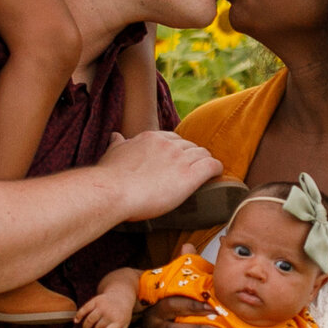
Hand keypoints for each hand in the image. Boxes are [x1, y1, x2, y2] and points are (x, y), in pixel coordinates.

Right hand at [74, 286, 134, 327]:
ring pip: (89, 321)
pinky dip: (78, 316)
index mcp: (119, 320)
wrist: (121, 296)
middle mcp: (110, 313)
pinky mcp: (96, 300)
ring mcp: (102, 306)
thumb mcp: (125, 326)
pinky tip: (76, 321)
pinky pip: (84, 309)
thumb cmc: (121, 314)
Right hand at [100, 130, 221, 222]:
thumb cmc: (110, 178)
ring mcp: (180, 159)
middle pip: (189, 146)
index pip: (172, 138)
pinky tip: (217, 173)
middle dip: (192, 156)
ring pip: (202, 154)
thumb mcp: (112, 153)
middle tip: (193, 168)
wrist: (113, 192)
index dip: (178, 149)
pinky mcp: (190, 175)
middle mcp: (167, 144)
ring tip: (207, 172)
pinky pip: (211, 166)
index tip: (178, 159)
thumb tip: (116, 136)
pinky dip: (216, 168)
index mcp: (151, 138)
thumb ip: (117, 144)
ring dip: (205, 161)